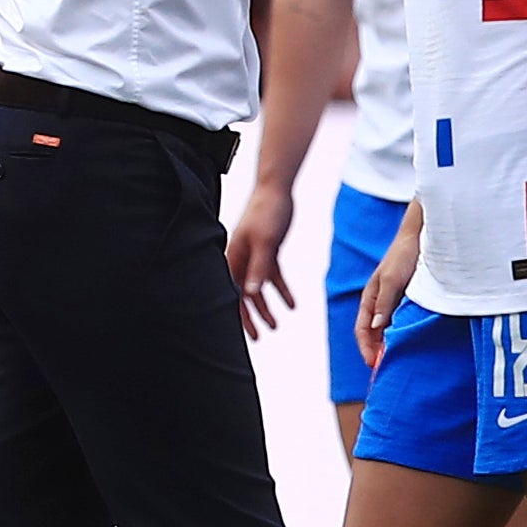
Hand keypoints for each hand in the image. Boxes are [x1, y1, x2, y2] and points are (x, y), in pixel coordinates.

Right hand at [227, 182, 295, 338]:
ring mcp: (254, 255)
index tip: (247, 335)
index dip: (239, 315)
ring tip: (277, 325)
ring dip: (267, 306)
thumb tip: (252, 292)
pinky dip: (281, 289)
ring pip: (258, 287)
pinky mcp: (268, 250)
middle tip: (259, 338)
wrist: (276, 189)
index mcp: (234, 258)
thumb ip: (259, 266)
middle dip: (251, 317)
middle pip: (244, 294)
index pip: (233, 293)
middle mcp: (241, 259)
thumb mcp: (266, 241)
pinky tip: (292, 304)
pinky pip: (273, 275)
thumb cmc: (267, 212)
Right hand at [355, 224, 420, 370]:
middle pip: (374, 334)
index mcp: (370, 298)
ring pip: (388, 330)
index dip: (367, 349)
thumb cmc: (404, 254)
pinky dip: (403, 335)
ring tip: (399, 363)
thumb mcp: (391, 279)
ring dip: (390, 345)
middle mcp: (380, 301)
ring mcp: (395, 301)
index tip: (375, 365)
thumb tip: (375, 328)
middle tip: (387, 372)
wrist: (424, 234)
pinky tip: (415, 344)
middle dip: (378, 353)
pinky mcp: (410, 299)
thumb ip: (383, 303)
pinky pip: (403, 322)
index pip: (362, 330)